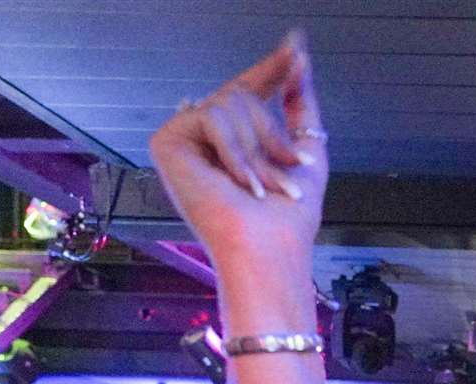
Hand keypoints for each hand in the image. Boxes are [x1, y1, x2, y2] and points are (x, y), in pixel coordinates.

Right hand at [148, 32, 326, 272]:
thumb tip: (299, 55)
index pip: (250, 90)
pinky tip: (237, 182)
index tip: (296, 43)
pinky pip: (211, 115)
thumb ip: (301, 103)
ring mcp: (185, 138)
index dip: (273, 68)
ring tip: (259, 186)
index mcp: (236, 140)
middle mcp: (206, 137)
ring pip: (229, 102)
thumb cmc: (288, 218)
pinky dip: (234, 151)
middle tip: (282, 170)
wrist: (268, 248)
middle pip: (242, 93)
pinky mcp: (167, 142)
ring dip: (256, 148)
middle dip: (271, 134)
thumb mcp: (308, 150)